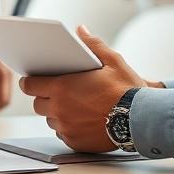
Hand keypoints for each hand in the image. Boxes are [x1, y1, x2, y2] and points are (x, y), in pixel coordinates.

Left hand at [19, 25, 145, 152]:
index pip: (30, 85)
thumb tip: (81, 30)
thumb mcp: (112, 60)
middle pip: (38, 103)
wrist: (143, 119)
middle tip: (58, 90)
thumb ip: (92, 44)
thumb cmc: (127, 89)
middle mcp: (60, 109)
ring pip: (50, 119)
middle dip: (45, 96)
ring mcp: (67, 128)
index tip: (33, 79)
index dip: (30, 81)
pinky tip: (81, 118)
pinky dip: (68, 126)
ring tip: (73, 104)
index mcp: (62, 87)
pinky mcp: (75, 142)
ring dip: (56, 112)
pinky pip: (63, 133)